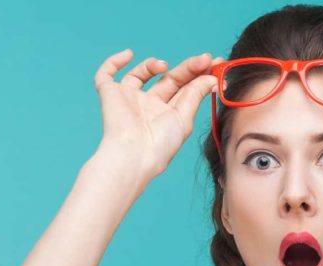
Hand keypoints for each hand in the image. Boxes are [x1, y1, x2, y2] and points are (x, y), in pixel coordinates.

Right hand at [92, 49, 224, 178]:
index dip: (199, 74)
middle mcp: (149, 105)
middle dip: (187, 67)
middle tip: (204, 59)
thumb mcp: (184, 119)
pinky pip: (106, 74)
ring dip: (153, 63)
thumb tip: (211, 78)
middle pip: (169, 78)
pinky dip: (114, 61)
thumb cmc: (160, 145)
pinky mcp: (109, 94)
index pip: (185, 88)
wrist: (133, 154)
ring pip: (140, 73)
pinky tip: (128, 54)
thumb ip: (195, 95)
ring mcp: (129, 98)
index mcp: (168, 113)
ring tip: (164, 66)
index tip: (216, 63)